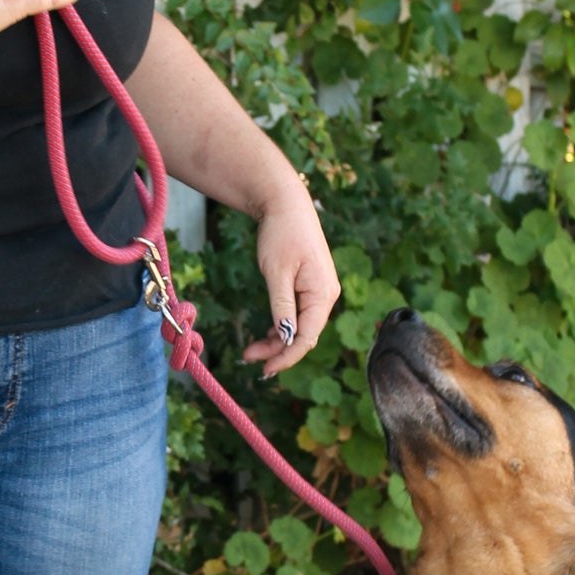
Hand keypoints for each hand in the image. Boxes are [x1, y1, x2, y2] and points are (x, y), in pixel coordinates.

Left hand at [242, 177, 340, 377]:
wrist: (285, 203)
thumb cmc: (280, 234)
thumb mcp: (276, 272)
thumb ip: (282, 307)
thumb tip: (285, 338)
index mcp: (323, 294)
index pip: (307, 337)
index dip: (286, 357)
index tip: (265, 370)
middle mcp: (326, 295)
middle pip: (304, 335)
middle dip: (278, 350)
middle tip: (248, 359)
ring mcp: (320, 291)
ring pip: (301, 327)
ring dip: (278, 340)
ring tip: (251, 350)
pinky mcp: (311, 287)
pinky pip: (299, 315)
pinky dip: (282, 326)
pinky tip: (266, 334)